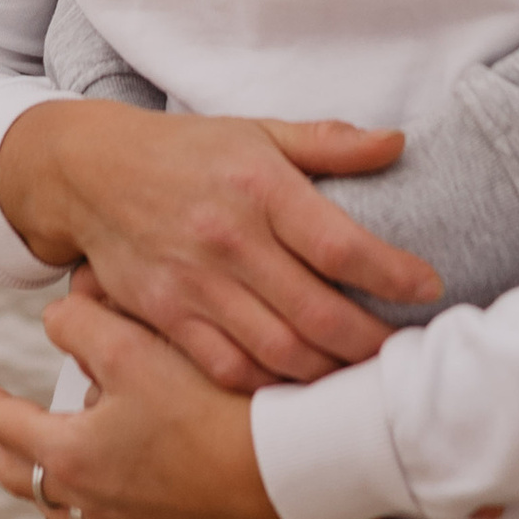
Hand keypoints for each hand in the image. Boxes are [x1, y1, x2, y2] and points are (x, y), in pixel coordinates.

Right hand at [0, 95, 441, 389]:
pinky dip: (268, 387)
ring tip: (362, 380)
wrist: (88, 171)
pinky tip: (298, 387)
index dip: (393, 274)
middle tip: (404, 358)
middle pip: (315, 314)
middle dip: (369, 345)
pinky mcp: (163, 315)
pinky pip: (226, 367)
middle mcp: (228, 238)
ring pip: (276, 352)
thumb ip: (329, 142)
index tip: (429, 289)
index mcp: (260, 186)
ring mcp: (193, 283)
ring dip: (326, 374)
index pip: (340, 245)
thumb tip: (398, 142)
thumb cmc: (186, 152)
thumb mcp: (257, 131)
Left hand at [0, 290, 440, 518]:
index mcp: (73, 456)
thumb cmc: (210, 407)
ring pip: (67, 510)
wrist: (283, 468)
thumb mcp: (137, 349)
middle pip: (25, 478)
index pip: (6, 424)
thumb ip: (83, 324)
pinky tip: (110, 489)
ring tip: (33, 473)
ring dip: (41, 486)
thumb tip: (54, 320)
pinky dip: (93, 502)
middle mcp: (95, 497)